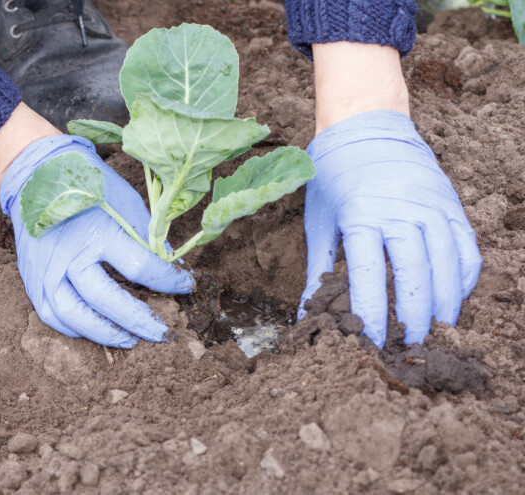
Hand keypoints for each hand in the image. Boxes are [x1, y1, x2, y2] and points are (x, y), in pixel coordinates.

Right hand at [0, 135, 194, 347]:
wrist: (36, 174)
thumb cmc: (88, 186)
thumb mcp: (125, 202)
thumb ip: (146, 237)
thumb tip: (170, 269)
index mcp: (98, 231)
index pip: (141, 268)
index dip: (169, 281)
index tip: (187, 285)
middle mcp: (70, 255)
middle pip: (107, 300)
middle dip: (139, 321)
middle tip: (163, 333)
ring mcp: (47, 271)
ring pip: (75, 316)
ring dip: (106, 334)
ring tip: (130, 340)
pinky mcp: (32, 280)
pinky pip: (52, 315)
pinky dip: (76, 329)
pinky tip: (97, 330)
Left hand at [299, 110, 481, 347]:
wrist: (366, 127)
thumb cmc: (334, 177)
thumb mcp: (318, 220)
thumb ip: (318, 270)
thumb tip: (308, 314)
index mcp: (362, 215)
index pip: (371, 276)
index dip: (372, 313)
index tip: (369, 341)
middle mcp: (401, 210)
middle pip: (417, 275)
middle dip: (414, 318)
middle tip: (407, 346)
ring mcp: (432, 205)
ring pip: (448, 264)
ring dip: (444, 304)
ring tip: (435, 333)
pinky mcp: (451, 204)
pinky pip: (466, 248)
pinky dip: (463, 278)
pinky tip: (452, 300)